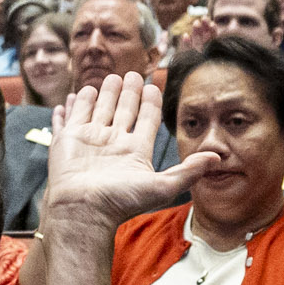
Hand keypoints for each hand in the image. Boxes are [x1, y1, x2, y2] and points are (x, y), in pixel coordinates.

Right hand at [40, 73, 224, 232]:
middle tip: (132, 75)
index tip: (153, 86)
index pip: (146, 119)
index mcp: (134, 150)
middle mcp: (112, 143)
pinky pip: (68, 119)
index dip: (150, 103)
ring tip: (107, 79)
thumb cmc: (121, 200)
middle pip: (122, 110)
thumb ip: (189, 170)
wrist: (84, 209)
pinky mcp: (66, 140)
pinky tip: (71, 98)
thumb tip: (217, 158)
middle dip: (127, 93)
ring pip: (96, 110)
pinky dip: (69, 108)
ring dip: (101, 95)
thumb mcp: (163, 186)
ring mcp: (88, 140)